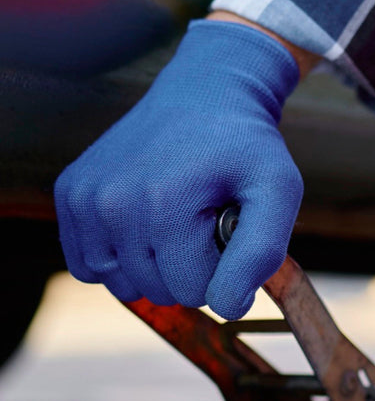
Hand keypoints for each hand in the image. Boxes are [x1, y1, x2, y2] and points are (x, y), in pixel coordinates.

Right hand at [55, 19, 303, 318]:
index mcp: (165, 205)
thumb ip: (261, 253)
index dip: (224, 266)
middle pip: (160, 291)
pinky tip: (147, 220)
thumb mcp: (279, 190)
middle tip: (206, 214)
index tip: (230, 222)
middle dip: (192, 265)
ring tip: (178, 215)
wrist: (205, 93)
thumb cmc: (247, 148)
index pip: (195, 291)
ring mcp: (84, 199)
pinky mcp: (69, 194)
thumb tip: (228, 307)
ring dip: (157, 263)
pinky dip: (121, 256)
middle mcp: (112, 203)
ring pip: (125, 286)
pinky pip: (90, 267)